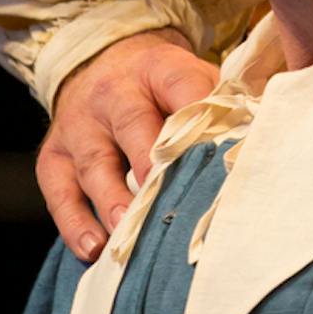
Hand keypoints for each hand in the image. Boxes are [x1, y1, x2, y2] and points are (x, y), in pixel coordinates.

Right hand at [37, 32, 217, 257]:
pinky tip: (92, 248)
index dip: (197, 115)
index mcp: (159, 68)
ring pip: (94, 163)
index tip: (214, 150)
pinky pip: (57, 189)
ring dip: (111, 200)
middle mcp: (114, 92)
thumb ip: (223, 106)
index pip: (182, 84)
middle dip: (150, 161)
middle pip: (133, 124)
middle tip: (165, 197)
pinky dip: (73, 221)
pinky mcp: (53, 153)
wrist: (104, 64)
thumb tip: (260, 142)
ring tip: (125, 232)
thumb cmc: (164, 88)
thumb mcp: (194, 79)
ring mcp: (79, 124)